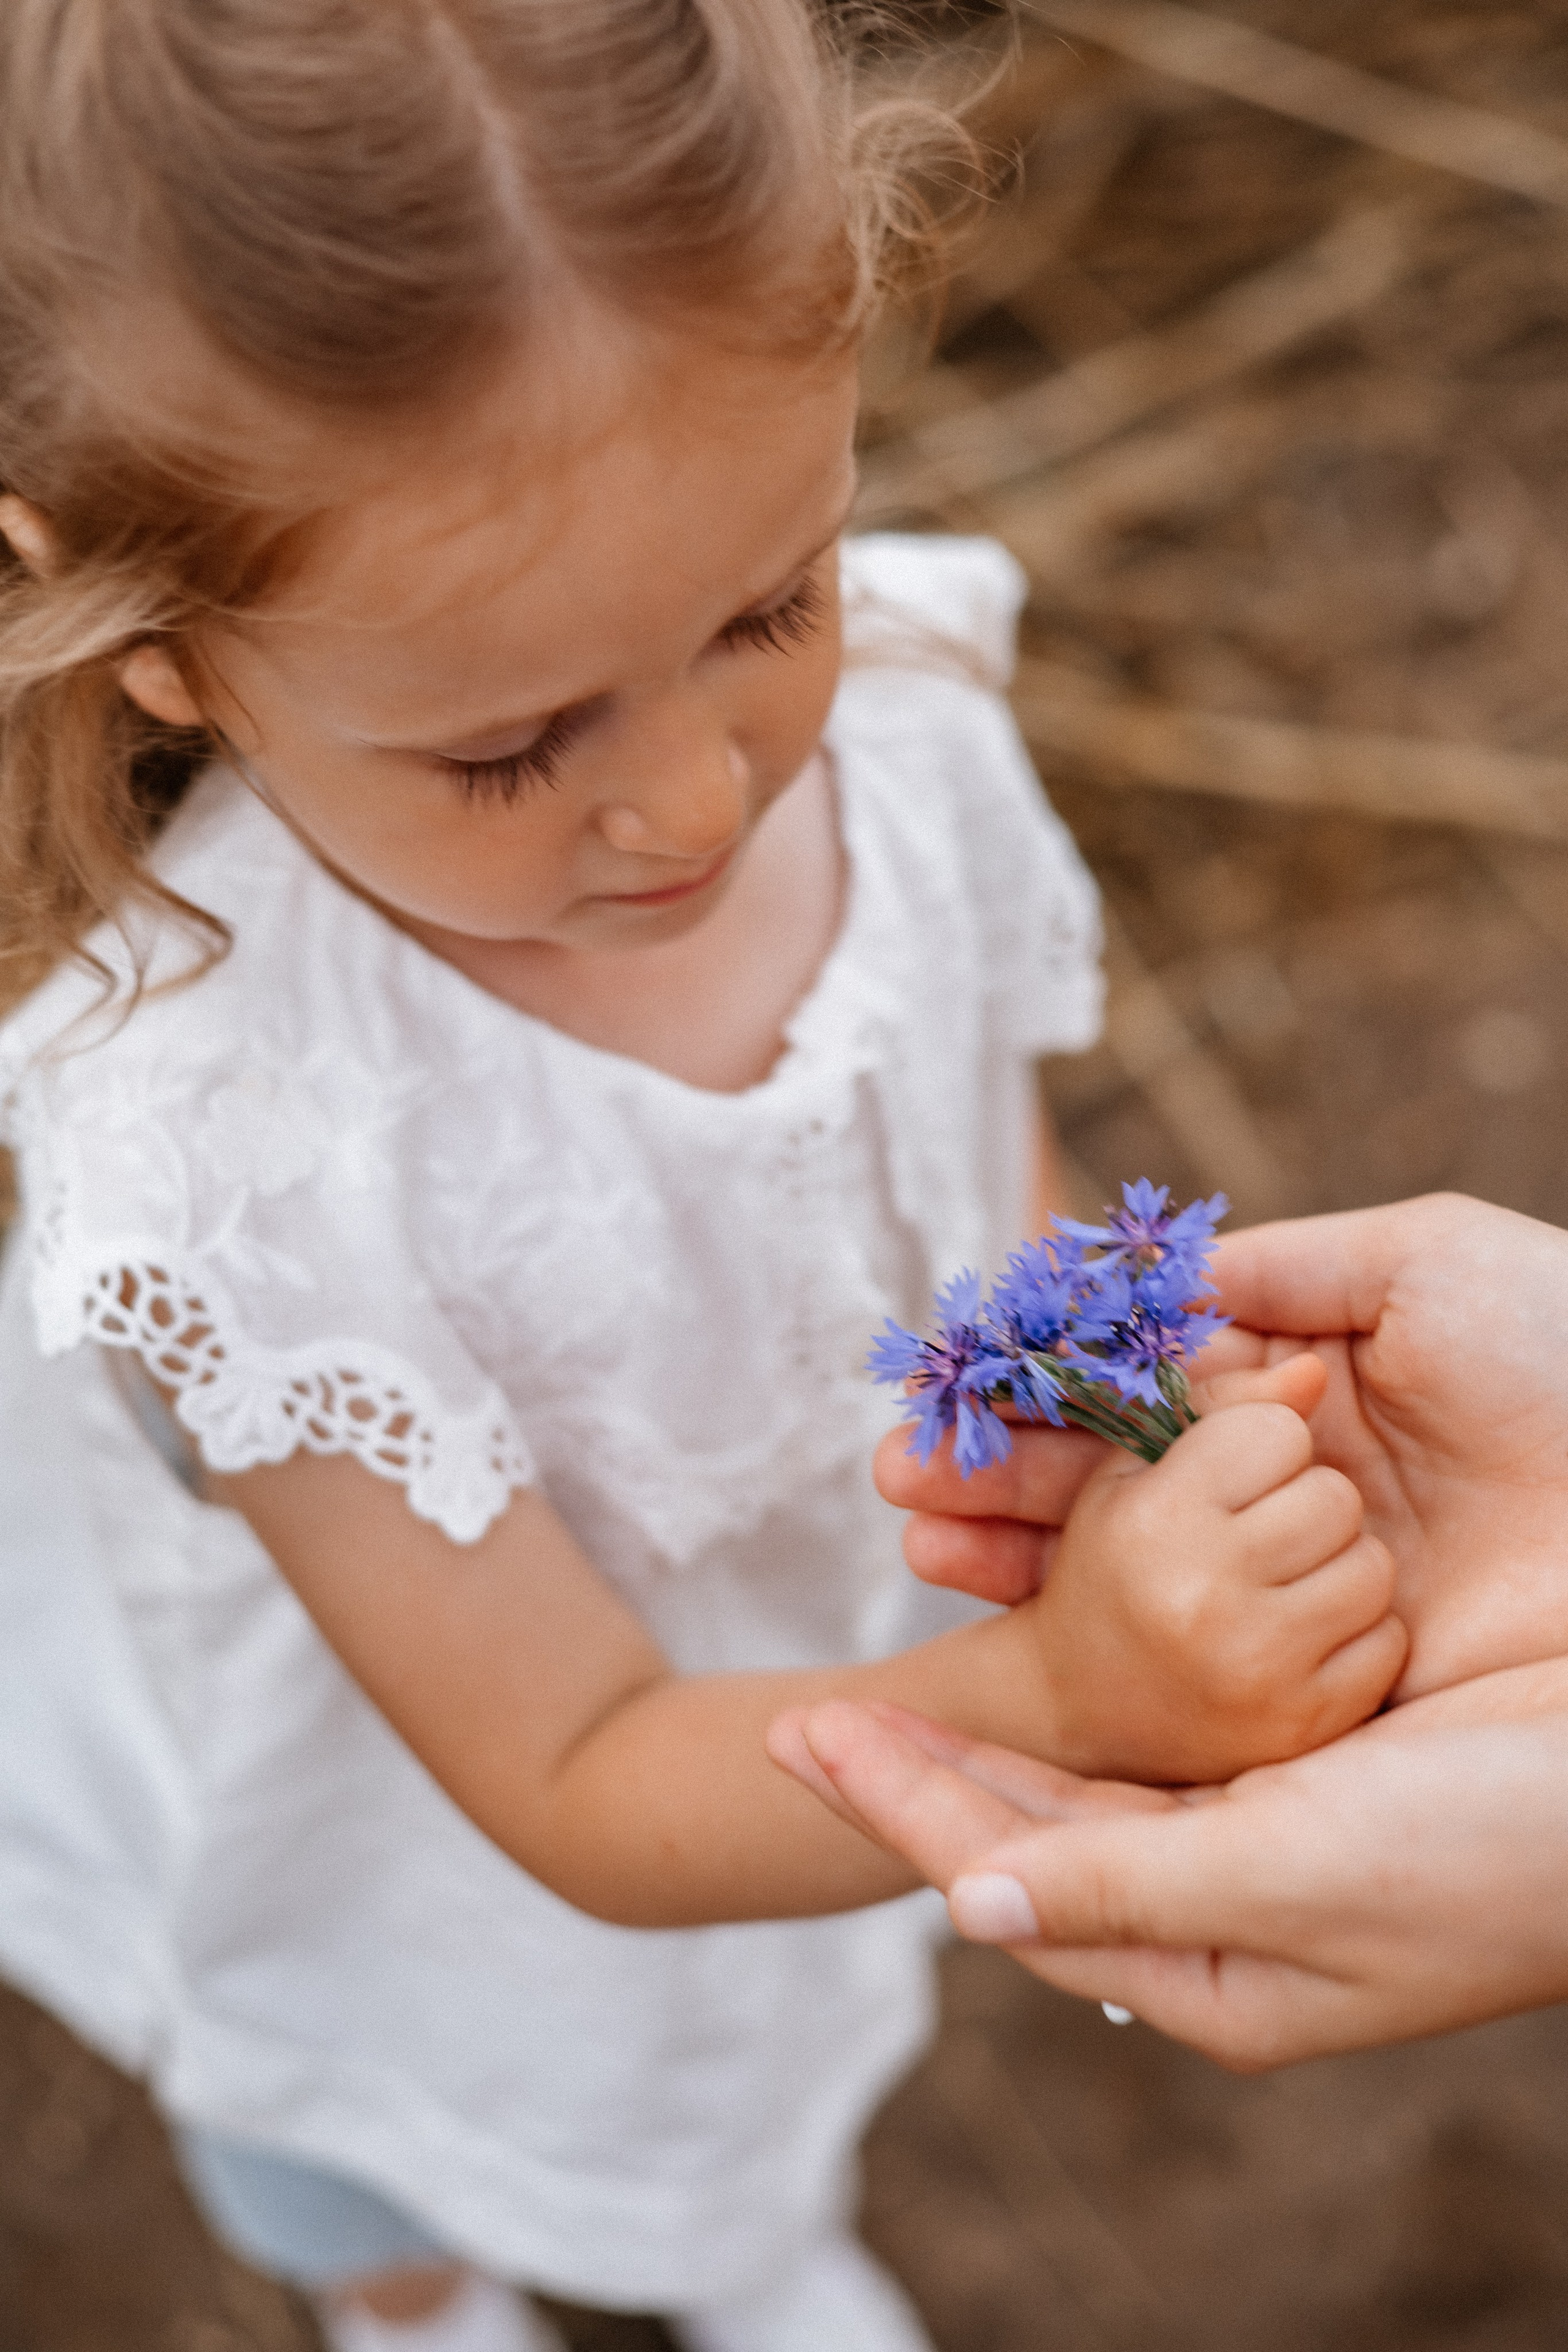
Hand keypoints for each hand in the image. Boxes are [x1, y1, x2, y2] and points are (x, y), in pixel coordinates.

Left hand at [769, 1675, 1567, 2068]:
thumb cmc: (1496, 1846)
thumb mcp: (1303, 1873)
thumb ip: (1128, 1884)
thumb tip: (968, 1905)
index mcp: (1214, 1966)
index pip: (1012, 1878)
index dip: (902, 1806)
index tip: (803, 1737)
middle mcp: (1223, 1907)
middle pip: (1030, 1830)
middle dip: (918, 1775)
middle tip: (809, 1712)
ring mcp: (1261, 1836)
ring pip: (1088, 1779)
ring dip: (992, 1729)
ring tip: (886, 1686)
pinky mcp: (1304, 1764)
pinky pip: (1163, 1731)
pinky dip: (1094, 1691)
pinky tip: (1043, 1651)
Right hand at [881, 1195, 1567, 1704]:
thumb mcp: (1425, 1264)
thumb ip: (1284, 1273)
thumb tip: (1163, 1289)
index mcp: (1311, 1416)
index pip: (1137, 1417)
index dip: (1039, 1410)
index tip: (948, 1408)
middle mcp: (1295, 1516)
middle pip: (1112, 1507)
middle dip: (997, 1492)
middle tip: (899, 1485)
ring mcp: (1309, 1609)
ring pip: (1132, 1592)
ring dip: (1021, 1567)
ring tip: (923, 1545)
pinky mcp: (1336, 1702)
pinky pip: (1198, 1682)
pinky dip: (1099, 1661)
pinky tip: (1016, 1632)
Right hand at [1018, 1354, 1403, 1779]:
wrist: (1081, 1712)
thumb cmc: (1114, 1571)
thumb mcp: (1134, 1473)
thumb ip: (1223, 1406)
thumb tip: (1317, 1370)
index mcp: (1156, 1521)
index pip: (1278, 1431)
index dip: (1263, 1446)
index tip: (1233, 1480)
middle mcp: (1206, 1595)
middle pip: (1334, 1497)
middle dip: (1307, 1506)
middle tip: (1263, 1536)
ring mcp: (1259, 1666)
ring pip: (1372, 1567)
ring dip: (1339, 1568)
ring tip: (1286, 1586)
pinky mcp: (1305, 1722)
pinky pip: (1388, 1642)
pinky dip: (1358, 1635)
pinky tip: (1304, 1640)